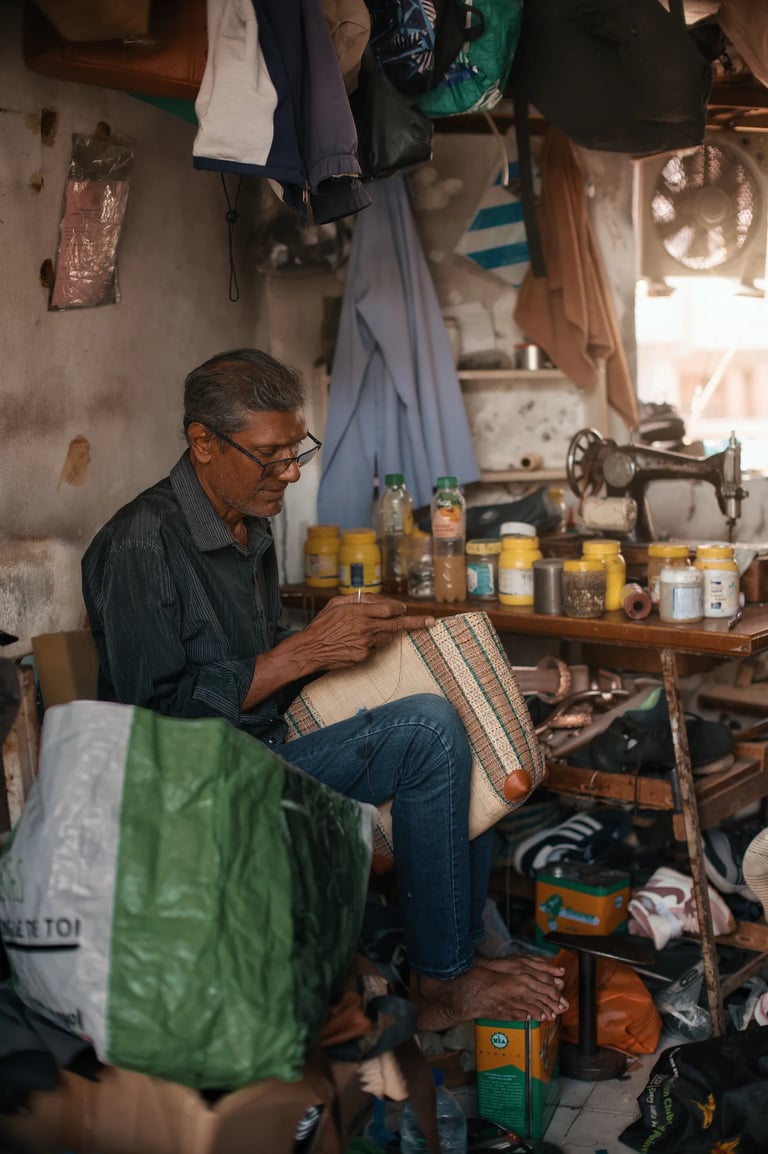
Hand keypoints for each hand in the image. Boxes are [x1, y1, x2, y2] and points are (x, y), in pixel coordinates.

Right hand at [302, 593, 435, 669]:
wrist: (310, 649)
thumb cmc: (321, 625)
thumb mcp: (336, 603)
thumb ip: (359, 599)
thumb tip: (379, 600)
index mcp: (359, 611)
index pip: (389, 608)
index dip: (400, 608)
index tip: (406, 609)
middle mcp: (365, 627)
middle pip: (397, 624)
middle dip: (415, 622)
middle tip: (431, 621)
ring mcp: (365, 644)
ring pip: (387, 637)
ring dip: (386, 633)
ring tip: (369, 631)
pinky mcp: (363, 657)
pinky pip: (375, 649)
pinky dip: (372, 644)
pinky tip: (356, 643)